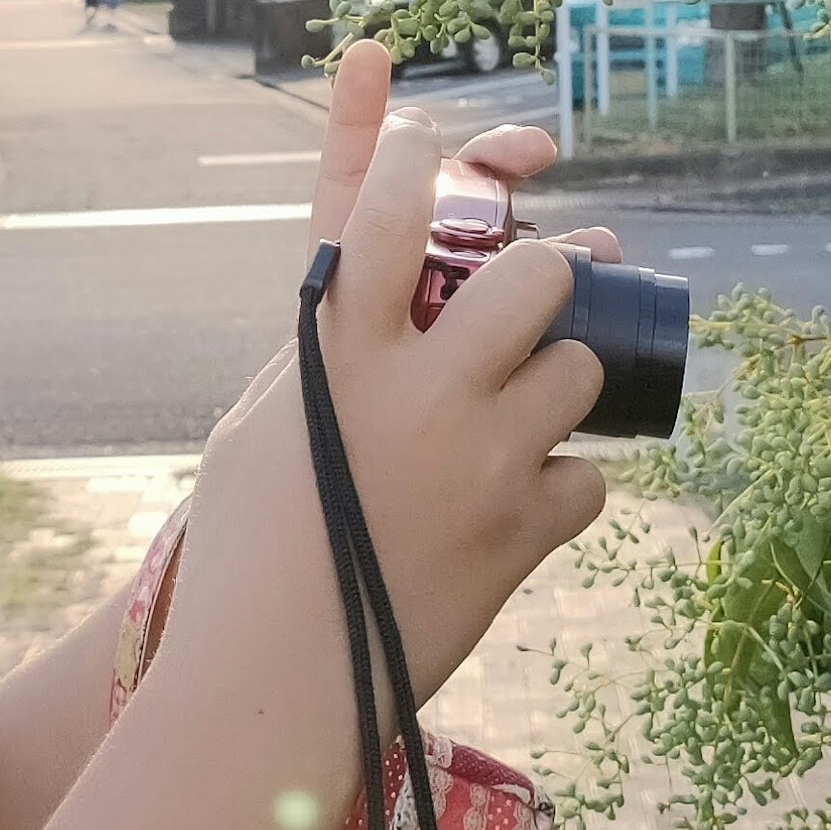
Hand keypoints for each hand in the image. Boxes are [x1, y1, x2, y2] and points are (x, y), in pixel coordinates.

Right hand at [168, 48, 609, 726]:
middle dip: (541, 272)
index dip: (415, 157)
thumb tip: (363, 294)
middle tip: (525, 295)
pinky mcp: (523, 534)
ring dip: (558, 380)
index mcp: (340, 356)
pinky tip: (516, 501)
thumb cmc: (244, 553)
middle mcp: (420, 394)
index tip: (431, 142)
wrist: (273, 687)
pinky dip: (560, 485)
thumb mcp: (259, 427)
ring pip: (578, 370)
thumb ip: (322, 354)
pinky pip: (586, 478)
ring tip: (519, 410)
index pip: (391, 214)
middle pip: (534, 275)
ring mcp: (482, 463)